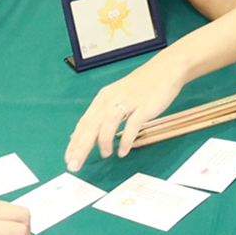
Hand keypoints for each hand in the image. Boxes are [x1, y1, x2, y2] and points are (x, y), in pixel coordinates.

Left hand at [65, 60, 187, 170]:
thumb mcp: (118, 96)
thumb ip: (104, 114)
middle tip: (74, 165)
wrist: (166, 69)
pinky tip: (123, 152)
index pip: (84, 123)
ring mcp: (127, 102)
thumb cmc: (143, 86)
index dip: (75, 142)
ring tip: (105, 155)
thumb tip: (89, 133)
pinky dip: (125, 140)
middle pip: (91, 126)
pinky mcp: (143, 106)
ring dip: (103, 142)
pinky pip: (131, 125)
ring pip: (107, 124)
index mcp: (103, 98)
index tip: (69, 159)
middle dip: (81, 147)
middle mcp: (111, 99)